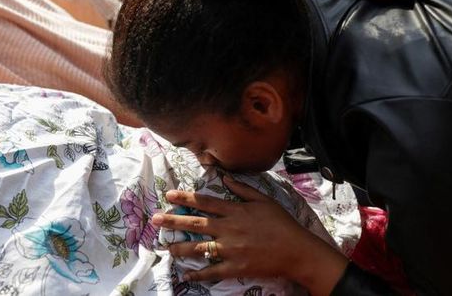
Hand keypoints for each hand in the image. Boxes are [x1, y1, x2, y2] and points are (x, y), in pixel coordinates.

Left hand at [151, 177, 346, 293]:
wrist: (298, 251)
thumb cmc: (283, 224)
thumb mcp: (264, 201)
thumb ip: (242, 189)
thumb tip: (225, 178)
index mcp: (235, 211)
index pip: (205, 202)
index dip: (185, 198)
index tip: (169, 195)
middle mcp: (229, 228)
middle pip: (195, 223)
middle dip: (172, 220)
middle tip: (154, 219)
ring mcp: (231, 249)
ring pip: (199, 247)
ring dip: (180, 247)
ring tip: (166, 247)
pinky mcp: (236, 267)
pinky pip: (213, 271)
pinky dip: (198, 274)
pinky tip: (186, 275)